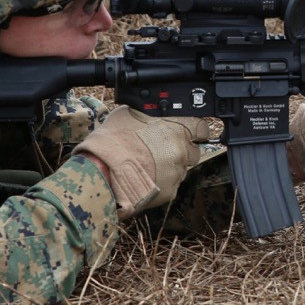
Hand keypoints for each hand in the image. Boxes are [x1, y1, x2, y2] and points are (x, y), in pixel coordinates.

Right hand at [73, 107, 203, 217]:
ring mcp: (177, 172)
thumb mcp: (129, 114)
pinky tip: (145, 176)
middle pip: (193, 150)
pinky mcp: (169, 192)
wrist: (102, 173)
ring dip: (170, 166)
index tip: (191, 132)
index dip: (195, 130)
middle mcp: (181, 151)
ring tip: (148, 164)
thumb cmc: (112, 142)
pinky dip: (162, 181)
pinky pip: (172, 184)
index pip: (202, 127)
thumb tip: (153, 113)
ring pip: (182, 168)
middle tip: (161, 149)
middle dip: (181, 149)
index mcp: (176, 129)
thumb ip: (150, 114)